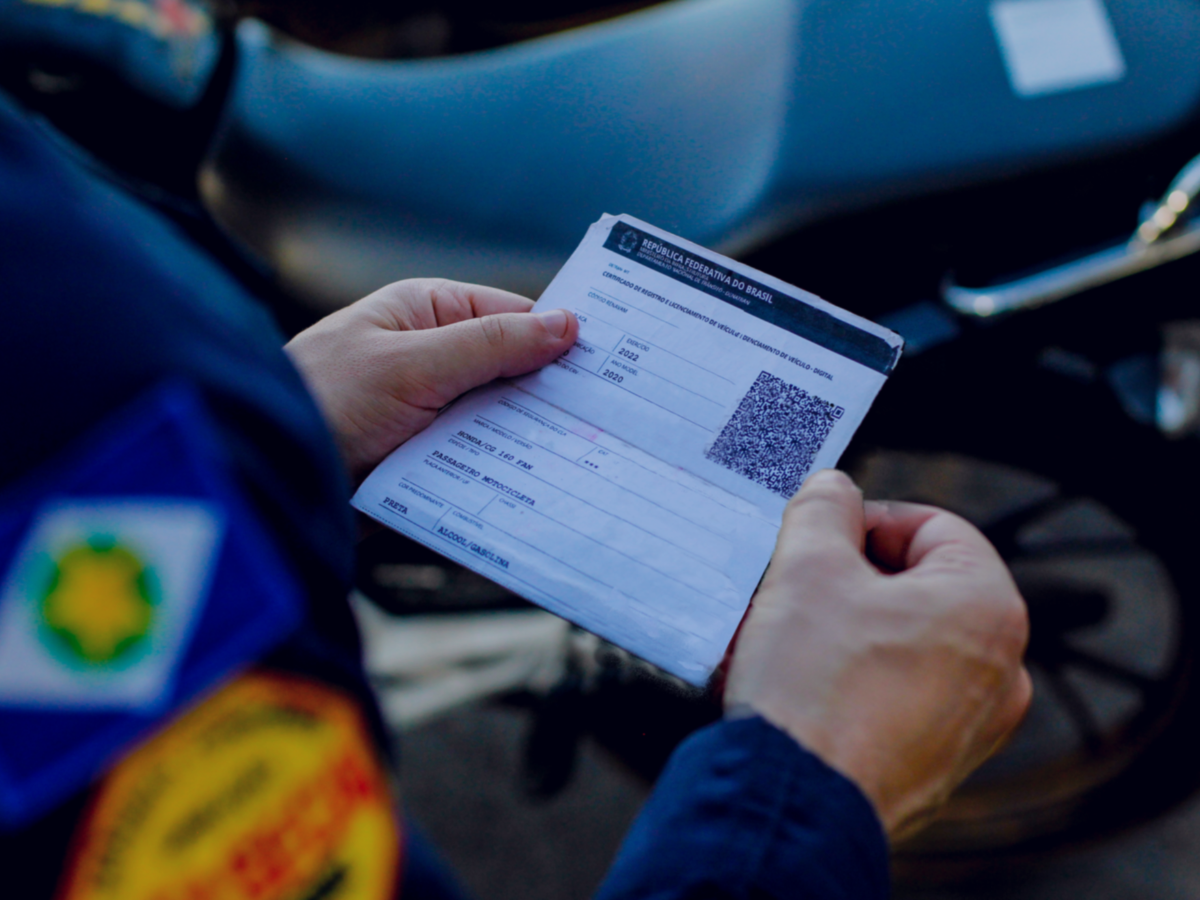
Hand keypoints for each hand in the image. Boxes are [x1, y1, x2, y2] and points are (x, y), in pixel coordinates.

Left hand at [285, 278, 577, 480]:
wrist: (269, 473)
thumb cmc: (323, 399)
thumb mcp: (413, 364)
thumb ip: (490, 345)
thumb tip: (564, 325)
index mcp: (425, 314)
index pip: (511, 317)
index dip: (557, 339)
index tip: (606, 365)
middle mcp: (429, 358)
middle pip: (509, 373)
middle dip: (547, 396)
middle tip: (604, 419)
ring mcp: (425, 411)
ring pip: (495, 422)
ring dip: (525, 440)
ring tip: (581, 457)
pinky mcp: (420, 458)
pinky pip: (472, 461)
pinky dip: (497, 472)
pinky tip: (534, 487)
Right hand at [724, 469, 1030, 840]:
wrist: (795, 805)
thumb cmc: (811, 686)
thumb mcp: (806, 566)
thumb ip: (824, 508)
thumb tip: (834, 490)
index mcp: (987, 606)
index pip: (932, 526)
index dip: (865, 519)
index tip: (816, 535)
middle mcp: (1001, 669)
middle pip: (916, 586)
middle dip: (847, 578)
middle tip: (792, 586)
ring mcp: (973, 725)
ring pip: (902, 642)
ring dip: (843, 628)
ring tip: (784, 638)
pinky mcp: (938, 766)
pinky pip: (895, 697)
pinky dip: (850, 680)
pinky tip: (798, 687)